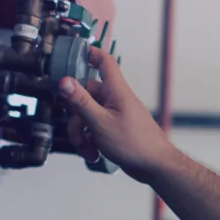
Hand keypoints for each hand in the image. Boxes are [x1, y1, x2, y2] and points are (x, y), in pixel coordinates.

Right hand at [58, 48, 179, 183]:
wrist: (154, 166)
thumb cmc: (135, 144)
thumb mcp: (101, 123)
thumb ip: (81, 102)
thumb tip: (64, 81)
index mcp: (115, 91)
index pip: (104, 61)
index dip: (90, 53)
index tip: (73, 53)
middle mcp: (114, 99)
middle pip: (85, 96)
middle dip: (75, 116)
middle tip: (76, 132)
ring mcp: (114, 114)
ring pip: (86, 116)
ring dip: (81, 134)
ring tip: (87, 149)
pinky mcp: (112, 128)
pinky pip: (93, 129)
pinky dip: (89, 141)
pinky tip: (93, 153)